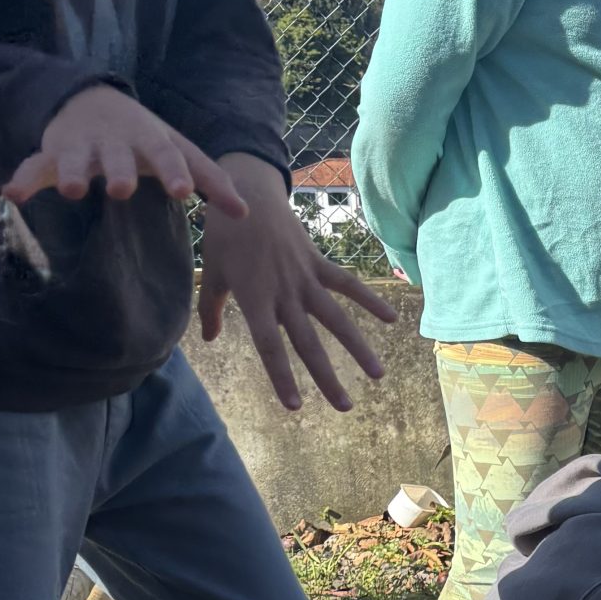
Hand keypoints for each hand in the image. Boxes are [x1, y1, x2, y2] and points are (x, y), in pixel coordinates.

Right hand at [5, 86, 249, 216]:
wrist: (91, 98)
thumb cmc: (145, 136)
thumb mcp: (179, 149)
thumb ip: (211, 180)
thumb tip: (246, 215)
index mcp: (149, 137)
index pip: (166, 154)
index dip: (175, 171)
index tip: (184, 191)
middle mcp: (114, 139)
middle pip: (117, 156)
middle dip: (119, 170)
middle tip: (122, 189)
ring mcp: (82, 145)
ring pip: (75, 159)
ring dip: (74, 173)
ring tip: (75, 191)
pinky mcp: (53, 153)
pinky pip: (36, 165)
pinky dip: (24, 178)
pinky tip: (13, 193)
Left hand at [199, 153, 394, 412]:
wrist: (245, 192)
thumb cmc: (224, 235)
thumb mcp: (211, 273)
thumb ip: (210, 308)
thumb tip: (209, 339)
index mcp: (255, 299)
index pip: (270, 346)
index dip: (282, 376)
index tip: (295, 406)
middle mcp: (283, 293)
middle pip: (308, 342)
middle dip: (327, 377)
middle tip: (344, 407)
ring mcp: (304, 277)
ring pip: (336, 319)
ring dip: (358, 348)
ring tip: (377, 375)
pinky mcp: (318, 262)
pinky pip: (347, 284)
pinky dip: (370, 300)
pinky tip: (392, 319)